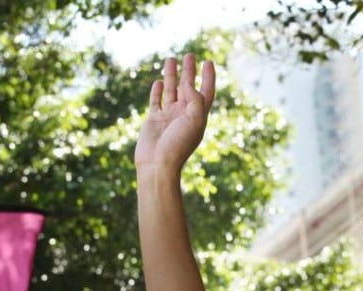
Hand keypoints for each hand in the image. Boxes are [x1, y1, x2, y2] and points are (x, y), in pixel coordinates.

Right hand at [134, 54, 215, 173]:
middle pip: (188, 88)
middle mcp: (184, 114)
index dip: (208, 77)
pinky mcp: (154, 119)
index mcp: (197, 116)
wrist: (157, 163)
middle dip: (190, 72)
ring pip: (171, 90)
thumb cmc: (178, 145)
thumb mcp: (194, 121)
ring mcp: (168, 116)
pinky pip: (156, 101)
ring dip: (171, 75)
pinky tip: (157, 81)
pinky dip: (157, 91)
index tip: (208, 62)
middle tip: (190, 55)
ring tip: (171, 59)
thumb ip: (195, 100)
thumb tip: (188, 85)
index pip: (206, 92)